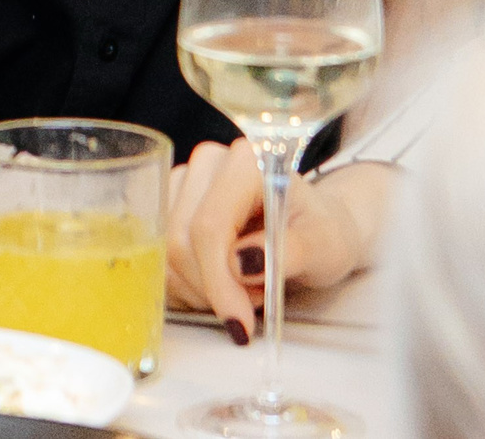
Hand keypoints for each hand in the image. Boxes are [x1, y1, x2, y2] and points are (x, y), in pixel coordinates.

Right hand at [164, 141, 389, 340]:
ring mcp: (185, 181)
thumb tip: (242, 262)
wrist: (314, 227)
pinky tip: (220, 286)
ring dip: (199, 289)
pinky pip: (160, 257)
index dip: (218, 281)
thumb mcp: (324, 247)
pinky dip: (186, 285)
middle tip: (252, 303)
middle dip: (212, 288)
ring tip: (243, 290)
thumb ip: (286, 252)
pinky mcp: (171, 203)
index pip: (209, 226)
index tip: (238, 322)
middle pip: (180, 240)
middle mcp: (209, 163)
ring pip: (164, 251)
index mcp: (247, 162)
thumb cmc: (322, 232)